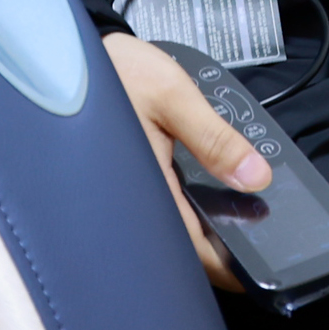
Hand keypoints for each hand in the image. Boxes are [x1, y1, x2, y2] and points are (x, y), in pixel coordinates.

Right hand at [104, 32, 271, 292]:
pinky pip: (157, 209)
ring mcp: (125, 195)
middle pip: (178, 247)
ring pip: (167, 230)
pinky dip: (181, 211)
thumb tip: (256, 176)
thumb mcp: (173, 97)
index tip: (253, 272)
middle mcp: (131, 200)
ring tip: (230, 226)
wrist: (73, 57)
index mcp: (146, 187)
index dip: (224, 266)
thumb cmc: (115, 72)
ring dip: (196, 233)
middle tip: (250, 247)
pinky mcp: (121, 184)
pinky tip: (200, 202)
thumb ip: (215, 138)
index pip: (189, 248)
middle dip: (214, 252)